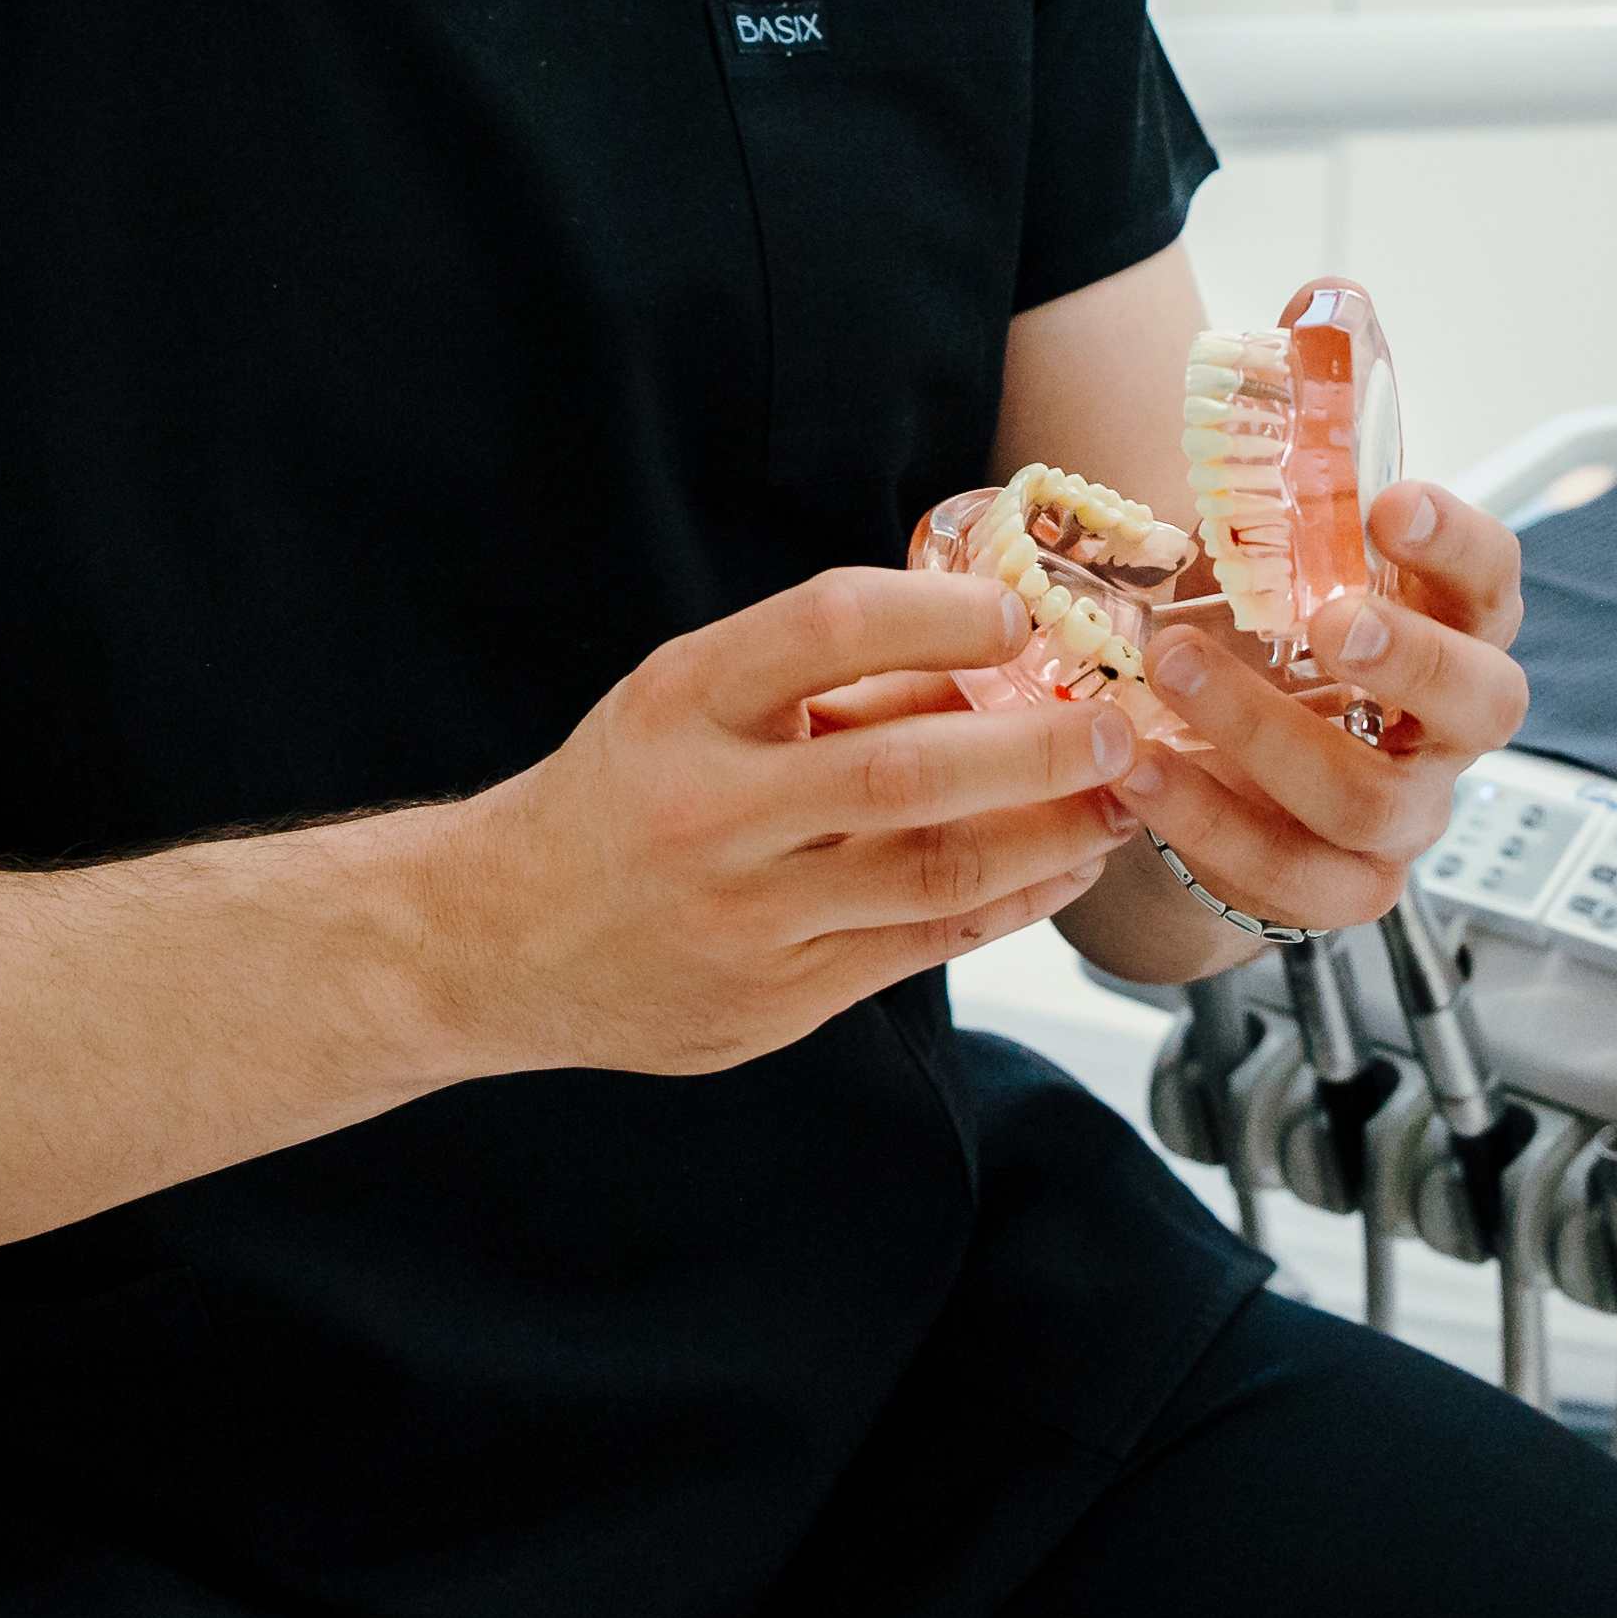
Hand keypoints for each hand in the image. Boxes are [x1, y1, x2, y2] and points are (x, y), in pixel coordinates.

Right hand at [431, 567, 1141, 1078]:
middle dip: (1039, 749)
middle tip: (1119, 727)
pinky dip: (1006, 907)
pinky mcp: (772, 1003)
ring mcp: (743, 918)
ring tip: (1118, 802)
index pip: (829, 628)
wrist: (496, 938)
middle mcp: (710, 809)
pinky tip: (1059, 871)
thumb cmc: (622, 793)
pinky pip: (919, 950)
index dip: (942, 614)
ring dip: (1049, 837)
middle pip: (907, 771)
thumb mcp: (688, 701)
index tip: (1022, 616)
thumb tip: (990, 660)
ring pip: (933, 876)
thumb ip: (826, 686)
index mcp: (682, 702)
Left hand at [1116, 481, 1527, 942]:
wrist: (1227, 767)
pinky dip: (1206, 820)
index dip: (1456, 543)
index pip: (1491, 579)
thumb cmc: (1265, 635)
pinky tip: (1137, 770)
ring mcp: (1408, 813)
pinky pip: (1291, 872)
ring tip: (1171, 668)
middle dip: (1410, 658)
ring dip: (1264, 732)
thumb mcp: (1275, 556)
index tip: (1390, 503)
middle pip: (1482, 701)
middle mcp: (1449, 725)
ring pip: (1371, 797)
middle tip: (1330, 620)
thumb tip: (1281, 347)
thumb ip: (1283, 474)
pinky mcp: (1346, 885)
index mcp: (1451, 626)